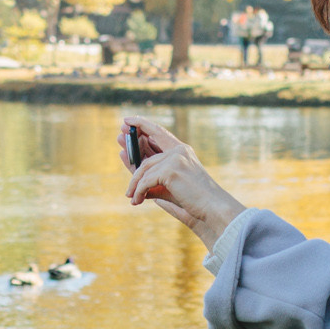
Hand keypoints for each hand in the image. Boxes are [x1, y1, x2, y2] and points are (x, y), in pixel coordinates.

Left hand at [120, 114, 245, 250]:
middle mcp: (179, 151)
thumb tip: (133, 183)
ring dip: (135, 184)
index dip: (143, 124)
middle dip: (131, 143)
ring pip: (144, 168)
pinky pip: (146, 180)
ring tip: (130, 196)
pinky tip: (137, 201)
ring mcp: (176, 158)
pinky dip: (139, 191)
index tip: (128, 120)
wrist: (211, 209)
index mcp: (182, 151)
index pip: (159, 132)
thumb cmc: (193, 200)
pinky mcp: (171, 170)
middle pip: (147, 148)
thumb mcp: (170, 187)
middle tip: (118, 138)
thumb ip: (153, 180)